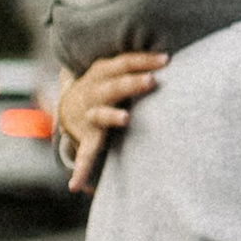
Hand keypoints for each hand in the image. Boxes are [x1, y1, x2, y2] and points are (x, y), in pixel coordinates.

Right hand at [57, 51, 166, 194]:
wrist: (69, 106)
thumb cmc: (105, 84)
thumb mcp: (114, 69)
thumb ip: (138, 64)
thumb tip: (171, 54)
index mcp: (102, 73)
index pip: (124, 63)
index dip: (143, 60)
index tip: (166, 59)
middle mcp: (95, 93)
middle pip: (115, 86)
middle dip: (132, 83)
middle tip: (151, 81)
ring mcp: (91, 115)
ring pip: (102, 114)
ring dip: (112, 116)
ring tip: (125, 119)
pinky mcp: (89, 137)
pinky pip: (86, 154)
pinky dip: (82, 170)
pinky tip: (76, 185)